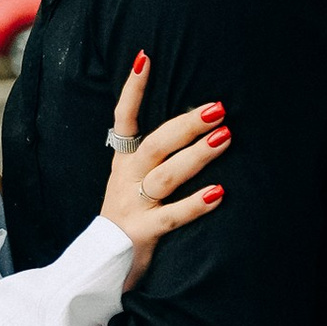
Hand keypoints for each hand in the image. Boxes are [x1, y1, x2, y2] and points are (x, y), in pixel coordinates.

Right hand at [101, 54, 228, 283]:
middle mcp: (125, 180)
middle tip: (218, 108)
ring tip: (226, 137)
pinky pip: (171, 217)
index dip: (132, 90)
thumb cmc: (129, 220)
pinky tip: (219, 193)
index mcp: (123, 164)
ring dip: (196, 156)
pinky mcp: (142, 233)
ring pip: (165, 176)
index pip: (124, 119)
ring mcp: (132, 206)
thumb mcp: (133, 184)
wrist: (100, 267)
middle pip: (155, 145)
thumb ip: (155, 159)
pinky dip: (195, 204)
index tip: (145, 58)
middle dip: (186, 124)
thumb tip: (195, 126)